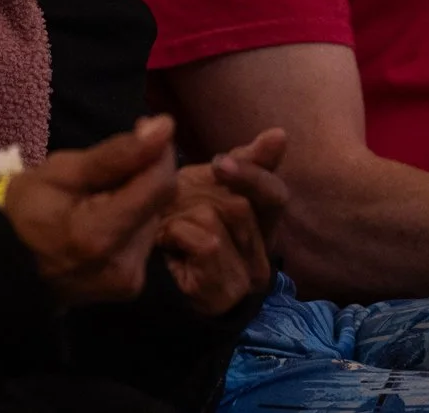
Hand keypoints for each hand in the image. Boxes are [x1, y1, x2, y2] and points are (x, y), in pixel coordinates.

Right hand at [0, 116, 179, 306]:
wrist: (4, 263)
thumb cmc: (25, 209)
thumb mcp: (62, 171)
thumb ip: (117, 153)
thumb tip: (165, 127)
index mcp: (98, 235)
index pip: (158, 186)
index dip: (159, 152)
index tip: (145, 126)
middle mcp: (121, 266)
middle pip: (156, 202)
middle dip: (139, 176)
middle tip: (102, 169)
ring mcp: (127, 282)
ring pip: (152, 218)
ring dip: (135, 199)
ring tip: (95, 197)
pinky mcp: (130, 286)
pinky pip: (142, 238)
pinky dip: (128, 221)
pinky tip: (100, 219)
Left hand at [158, 128, 288, 314]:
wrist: (150, 275)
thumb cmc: (183, 221)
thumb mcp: (211, 185)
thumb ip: (245, 162)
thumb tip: (279, 133)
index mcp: (265, 223)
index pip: (274, 194)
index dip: (253, 173)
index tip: (225, 159)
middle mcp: (265, 254)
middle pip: (240, 204)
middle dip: (198, 195)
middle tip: (174, 199)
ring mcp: (246, 279)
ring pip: (218, 220)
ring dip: (181, 214)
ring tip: (168, 226)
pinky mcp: (223, 295)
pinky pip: (205, 244)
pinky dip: (178, 236)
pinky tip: (167, 245)